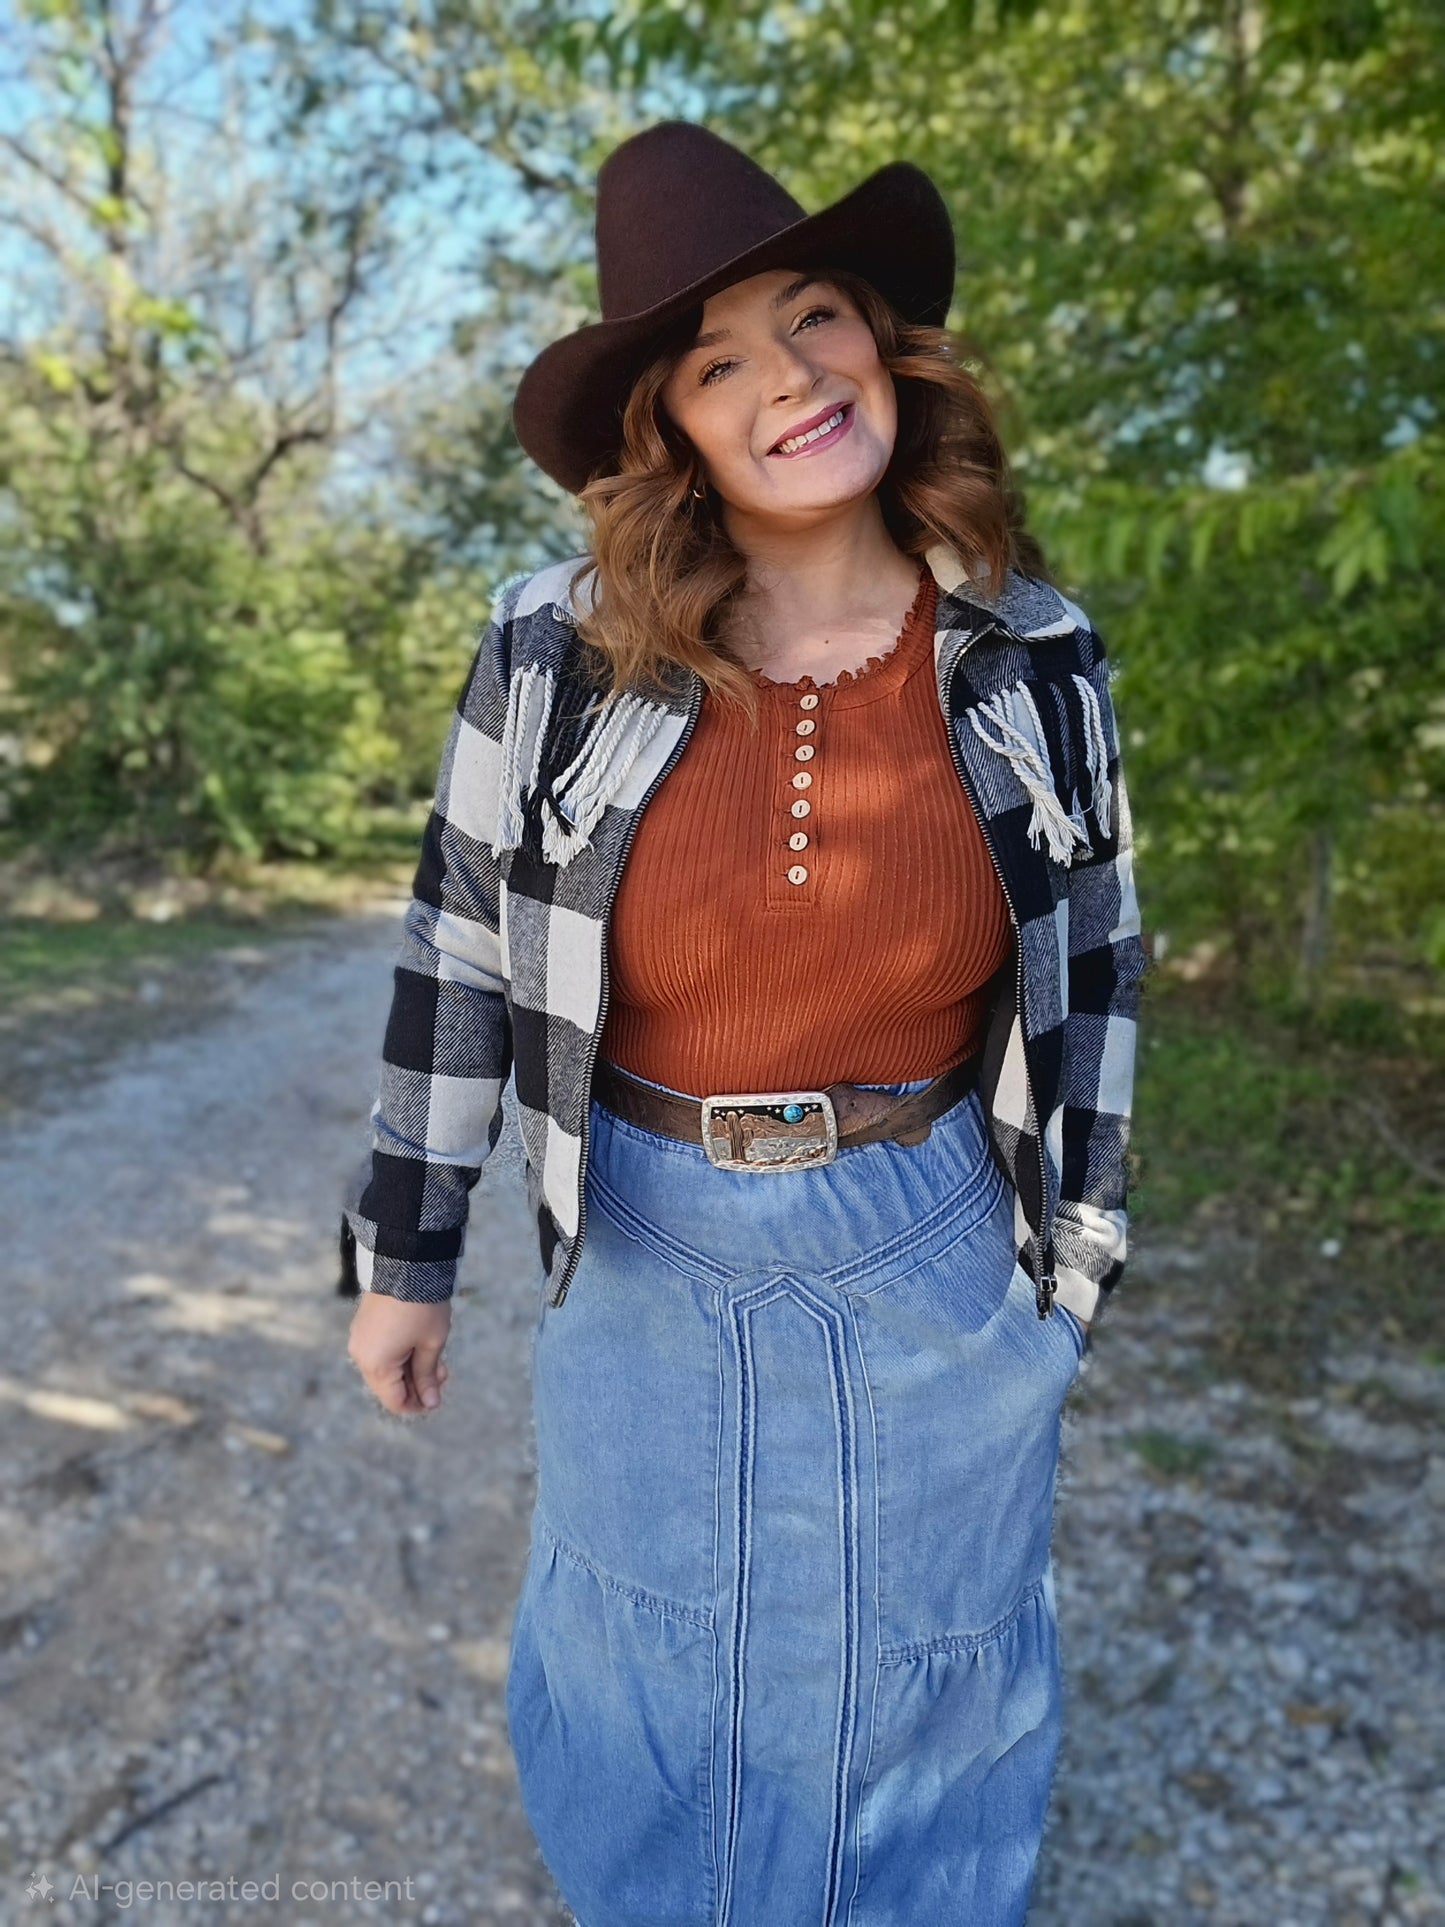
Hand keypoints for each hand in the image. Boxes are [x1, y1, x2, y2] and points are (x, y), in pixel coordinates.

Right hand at [348, 1293, 451, 1416]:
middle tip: (443, 1373)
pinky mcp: (363, 1327)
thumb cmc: (422, 1307)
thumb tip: (430, 1403)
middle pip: (388, 1387)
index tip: (438, 1397)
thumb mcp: (431, 1344)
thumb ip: (427, 1376)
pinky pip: (380, 1352)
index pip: (395, 1401)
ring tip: (436, 1359)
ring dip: (410, 1369)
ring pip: (385, 1369)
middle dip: (416, 1385)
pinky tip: (419, 1346)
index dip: (418, 1405)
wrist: (406, 1264)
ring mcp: (360, 1340)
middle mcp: (361, 1356)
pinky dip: (399, 1355)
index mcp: (376, 1365)